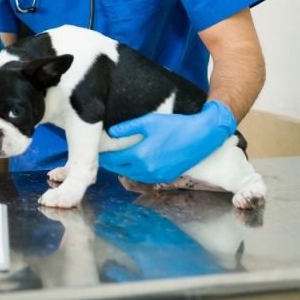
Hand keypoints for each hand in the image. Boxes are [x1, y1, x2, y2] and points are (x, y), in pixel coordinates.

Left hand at [98, 100, 236, 182]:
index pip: (113, 160)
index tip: (96, 152)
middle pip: (120, 169)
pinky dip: (136, 171)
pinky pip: (144, 177)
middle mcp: (147, 170)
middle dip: (110, 163)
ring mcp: (157, 176)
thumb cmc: (176, 126)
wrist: (203, 136)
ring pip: (131, 175)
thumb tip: (111, 132)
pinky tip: (135, 162)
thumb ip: (127, 127)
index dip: (102, 156)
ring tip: (117, 159)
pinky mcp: (166, 178)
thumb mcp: (149, 121)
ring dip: (123, 168)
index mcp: (140, 156)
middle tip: (103, 155)